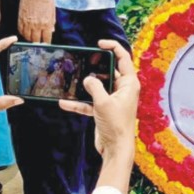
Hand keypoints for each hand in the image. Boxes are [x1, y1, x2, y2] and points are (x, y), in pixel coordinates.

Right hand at [17, 0, 55, 43]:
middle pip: (36, 41)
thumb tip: (52, 30)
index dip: (46, 43)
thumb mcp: (52, 10)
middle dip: (38, 42)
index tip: (46, 43)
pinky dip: (23, 33)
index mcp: (46, 23)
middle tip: (39, 42)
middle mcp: (36, 25)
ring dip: (30, 39)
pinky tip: (26, 32)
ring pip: (27, 38)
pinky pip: (21, 31)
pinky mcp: (20, 19)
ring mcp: (27, 23)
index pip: (46, 39)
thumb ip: (52, 21)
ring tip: (33, 37)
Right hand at [58, 40, 138, 157]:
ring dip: (84, 85)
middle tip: (83, 61)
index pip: (123, 58)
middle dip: (95, 67)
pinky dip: (79, 102)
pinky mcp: (103, 110)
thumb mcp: (103, 103)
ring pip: (97, 86)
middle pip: (109, 71)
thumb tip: (88, 78)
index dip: (113, 47)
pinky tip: (64, 102)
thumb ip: (95, 87)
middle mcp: (122, 89)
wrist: (115, 149)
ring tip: (71, 79)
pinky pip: (90, 102)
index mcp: (129, 83)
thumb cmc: (116, 125)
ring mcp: (112, 99)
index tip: (99, 43)